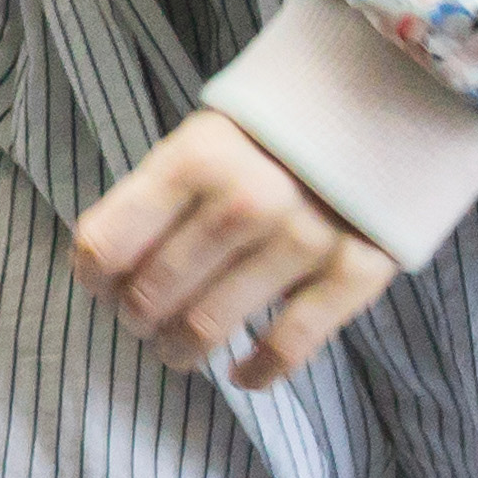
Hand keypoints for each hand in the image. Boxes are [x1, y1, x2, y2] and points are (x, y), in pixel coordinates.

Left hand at [71, 111, 398, 390]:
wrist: (383, 105)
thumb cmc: (270, 134)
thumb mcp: (203, 139)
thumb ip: (156, 196)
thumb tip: (101, 269)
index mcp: (196, 158)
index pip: (108, 244)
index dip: (93, 277)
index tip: (102, 285)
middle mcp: (244, 200)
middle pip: (152, 296)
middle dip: (136, 319)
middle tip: (144, 319)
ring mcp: (302, 239)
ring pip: (208, 328)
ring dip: (180, 350)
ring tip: (179, 347)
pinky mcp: (354, 272)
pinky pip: (288, 346)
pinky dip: (257, 371)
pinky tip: (242, 372)